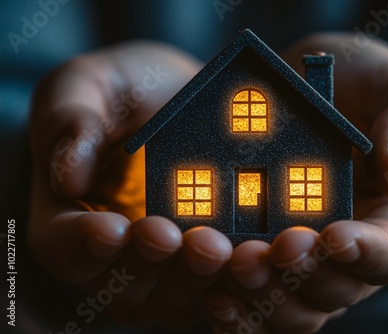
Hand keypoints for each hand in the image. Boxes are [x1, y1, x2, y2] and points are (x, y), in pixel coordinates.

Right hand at [28, 41, 232, 329]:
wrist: (186, 100)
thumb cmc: (131, 93)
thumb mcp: (90, 84)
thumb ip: (68, 118)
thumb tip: (66, 176)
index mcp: (73, 216)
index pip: (65, 247)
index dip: (85, 246)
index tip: (114, 229)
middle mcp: (118, 254)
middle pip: (127, 286)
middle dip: (159, 267)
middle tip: (194, 241)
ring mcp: (166, 266)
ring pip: (178, 297)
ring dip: (206, 280)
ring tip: (233, 251)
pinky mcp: (208, 264)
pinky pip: (223, 287)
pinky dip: (243, 278)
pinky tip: (267, 254)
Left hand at [201, 33, 387, 332]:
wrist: (312, 93)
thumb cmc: (364, 90)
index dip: (367, 252)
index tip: (335, 236)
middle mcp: (356, 253)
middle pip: (335, 288)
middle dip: (300, 275)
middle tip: (265, 251)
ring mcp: (310, 262)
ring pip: (292, 307)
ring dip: (260, 295)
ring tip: (227, 263)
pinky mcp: (269, 261)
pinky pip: (253, 300)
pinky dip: (231, 302)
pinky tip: (208, 287)